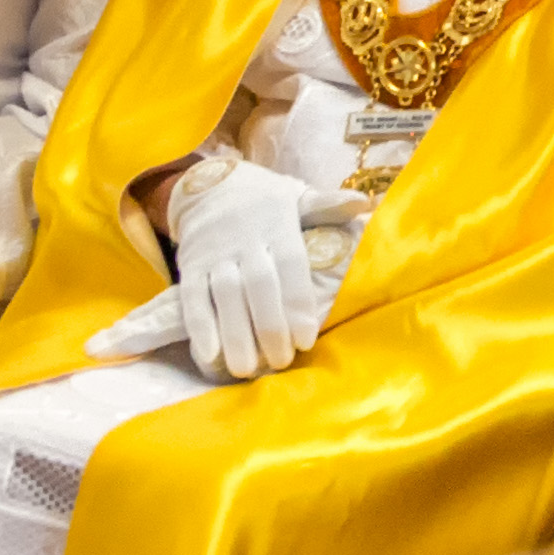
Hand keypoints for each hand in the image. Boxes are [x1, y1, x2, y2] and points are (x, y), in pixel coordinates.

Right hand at [169, 157, 343, 379]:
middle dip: (270, 326)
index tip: (307, 340)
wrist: (211, 185)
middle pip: (259, 284)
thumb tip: (363, 201)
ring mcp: (215, 252)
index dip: (298, 303)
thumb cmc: (266, 202)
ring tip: (247, 369)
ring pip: (225, 294)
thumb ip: (326, 205)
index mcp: (278, 223)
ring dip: (235, 334)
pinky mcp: (190, 264)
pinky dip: (199, 325)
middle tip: (281, 362)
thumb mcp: (297, 196)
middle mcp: (246, 238)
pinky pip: (192, 295)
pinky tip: (209, 354)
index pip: (291, 263)